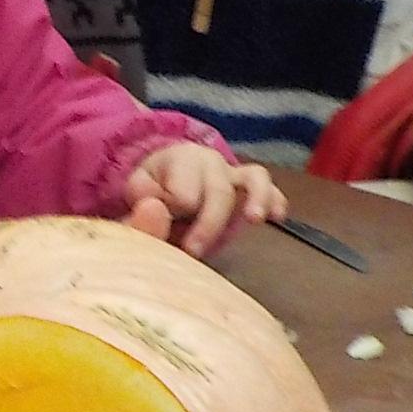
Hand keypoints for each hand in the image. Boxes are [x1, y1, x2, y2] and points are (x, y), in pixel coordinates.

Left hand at [122, 141, 286, 257]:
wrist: (163, 181)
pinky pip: (269, 187)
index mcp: (177, 159)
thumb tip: (154, 208)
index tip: (160, 223)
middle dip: (208, 223)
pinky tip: (277, 218)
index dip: (172, 212)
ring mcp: (232, 172)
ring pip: (253, 177)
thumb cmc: (150, 195)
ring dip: (255, 198)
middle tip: (192, 252)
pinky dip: (274, 200)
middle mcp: (209, 160)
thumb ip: (137, 212)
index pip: (182, 191)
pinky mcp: (249, 186)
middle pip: (218, 190)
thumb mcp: (135, 203)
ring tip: (253, 220)